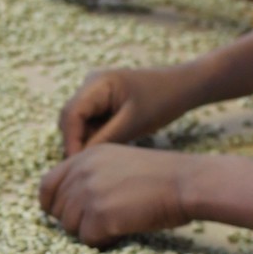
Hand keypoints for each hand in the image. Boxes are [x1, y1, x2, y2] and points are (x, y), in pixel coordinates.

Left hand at [39, 143, 194, 244]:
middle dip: (74, 222)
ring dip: (90, 233)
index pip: (47, 184)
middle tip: (100, 224)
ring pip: (70, 228)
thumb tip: (69, 204)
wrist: (186, 182)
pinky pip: (87, 240)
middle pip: (57, 210)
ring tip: (116, 226)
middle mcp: (82, 172)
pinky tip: (121, 232)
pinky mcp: (100, 215)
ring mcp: (89, 193)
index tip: (61, 216)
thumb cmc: (162, 177)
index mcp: (85, 157)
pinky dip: (102, 242)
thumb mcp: (120, 162)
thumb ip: (92, 176)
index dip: (51, 204)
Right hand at [57, 65, 197, 153]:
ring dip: (85, 143)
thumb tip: (79, 162)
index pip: (71, 114)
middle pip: (70, 119)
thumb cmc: (162, 101)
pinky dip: (95, 139)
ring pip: (78, 124)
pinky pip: (90, 124)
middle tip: (84, 170)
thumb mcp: (133, 123)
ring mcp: (95, 94)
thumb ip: (105, 140)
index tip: (76, 166)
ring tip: (98, 165)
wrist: (181, 87)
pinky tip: (107, 154)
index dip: (70, 141)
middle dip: (75, 143)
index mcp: (97, 83)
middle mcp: (90, 85)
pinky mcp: (102, 104)